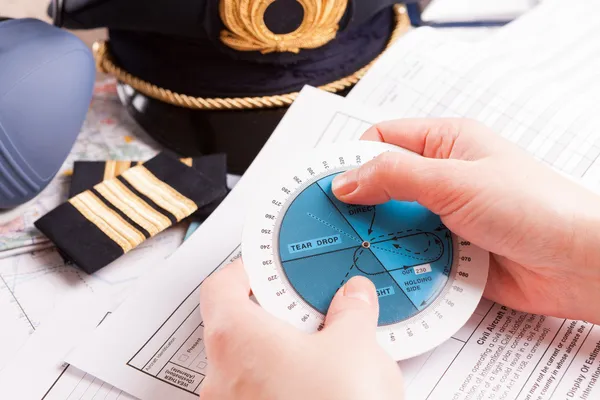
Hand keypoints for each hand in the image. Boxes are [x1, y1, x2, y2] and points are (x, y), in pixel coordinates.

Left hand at [198, 258, 403, 399]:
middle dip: (275, 316)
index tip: (268, 268)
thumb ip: (352, 312)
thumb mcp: (356, 347)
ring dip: (280, 354)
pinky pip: (258, 395)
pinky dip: (282, 384)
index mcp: (236, 338)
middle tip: (310, 313)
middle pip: (235, 326)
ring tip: (323, 352)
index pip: (221, 286)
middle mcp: (221, 376)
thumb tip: (353, 297)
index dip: (245, 271)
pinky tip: (318, 388)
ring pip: (247, 365)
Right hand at [332, 118, 599, 323]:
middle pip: (383, 184)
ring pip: (393, 222)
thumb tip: (345, 180)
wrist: (579, 265)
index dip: (352, 160)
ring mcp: (445, 215)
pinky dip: (396, 262)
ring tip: (355, 250)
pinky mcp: (450, 251)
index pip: (383, 140)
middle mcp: (443, 176)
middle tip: (333, 224)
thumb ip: (395, 176)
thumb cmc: (535, 208)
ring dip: (378, 237)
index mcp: (446, 142)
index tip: (327, 186)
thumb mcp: (455, 181)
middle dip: (359, 204)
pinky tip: (384, 271)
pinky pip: (410, 253)